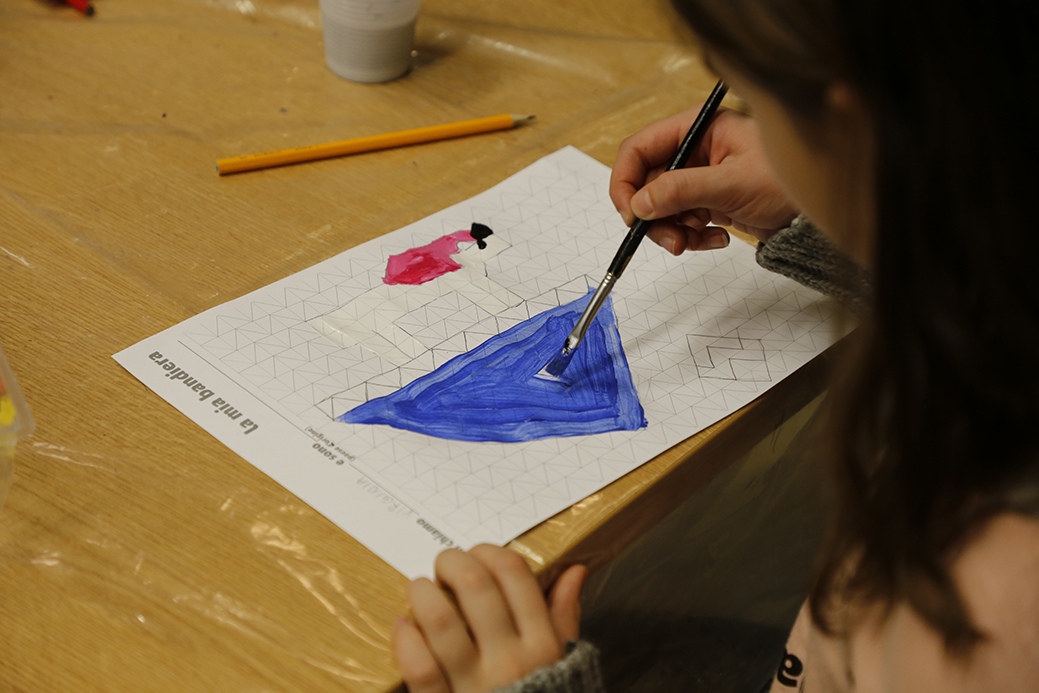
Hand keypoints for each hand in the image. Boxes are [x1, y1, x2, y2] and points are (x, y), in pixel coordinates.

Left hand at [393, 545, 587, 692]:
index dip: (489, 552)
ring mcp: (475, 686)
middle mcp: (510, 661)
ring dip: (422, 593)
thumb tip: (574, 570)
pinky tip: (403, 626)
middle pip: (475, 587)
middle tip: (443, 562)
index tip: (477, 553)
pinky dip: (405, 640)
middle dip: (452, 562)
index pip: (515, 576)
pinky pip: (419, 668)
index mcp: (542, 645)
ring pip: (440, 621)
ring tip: (419, 588)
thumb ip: (564, 616)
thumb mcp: (565, 663)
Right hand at [610, 105, 798, 253]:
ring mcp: (700, 177)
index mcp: (698, 128)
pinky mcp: (708, 201)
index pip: (639, 148)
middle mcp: (695, 149)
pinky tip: (717, 238)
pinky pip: (681, 222)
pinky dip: (691, 237)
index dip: (626, 181)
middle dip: (653, 216)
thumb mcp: (731, 185)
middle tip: (669, 240)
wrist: (817, 215)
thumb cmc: (787, 184)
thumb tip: (639, 203)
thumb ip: (681, 191)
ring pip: (660, 208)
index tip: (629, 213)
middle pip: (646, 183)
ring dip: (672, 231)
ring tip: (694, 243)